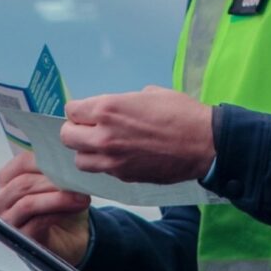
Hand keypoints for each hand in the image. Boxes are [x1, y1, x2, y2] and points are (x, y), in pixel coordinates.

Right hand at [0, 152, 90, 264]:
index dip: (47, 160)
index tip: (70, 162)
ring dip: (58, 199)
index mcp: (6, 179)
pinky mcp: (20, 238)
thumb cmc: (60, 204)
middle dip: (54, 181)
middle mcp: (0, 200)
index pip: (21, 163)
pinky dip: (58, 214)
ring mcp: (7, 221)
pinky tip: (74, 210)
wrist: (71, 235)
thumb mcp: (57, 180)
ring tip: (81, 197)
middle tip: (79, 181)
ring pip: (28, 204)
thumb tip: (67, 157)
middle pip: (24, 183)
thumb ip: (55, 167)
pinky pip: (37, 223)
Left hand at [61, 86, 214, 183]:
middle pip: (68, 137)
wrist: (203, 144)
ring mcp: (113, 160)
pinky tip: (119, 156)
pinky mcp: (124, 177)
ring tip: (101, 145)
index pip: (72, 111)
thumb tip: (119, 108)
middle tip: (89, 128)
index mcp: (108, 109)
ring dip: (87, 151)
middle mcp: (104, 136)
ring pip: (80, 160)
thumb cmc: (180, 113)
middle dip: (76, 130)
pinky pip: (102, 171)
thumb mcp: (150, 94)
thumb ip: (125, 101)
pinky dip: (105, 164)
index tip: (88, 111)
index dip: (80, 110)